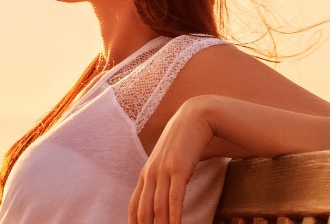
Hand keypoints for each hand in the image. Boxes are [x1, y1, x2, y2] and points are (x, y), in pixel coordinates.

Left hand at [129, 96, 216, 223]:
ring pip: (158, 208)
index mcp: (146, 174)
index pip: (134, 206)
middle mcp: (151, 174)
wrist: (196, 117)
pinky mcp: (179, 169)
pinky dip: (174, 216)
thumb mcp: (170, 161)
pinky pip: (174, 199)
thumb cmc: (185, 142)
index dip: (134, 223)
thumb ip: (165, 178)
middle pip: (143, 211)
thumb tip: (167, 196)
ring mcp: (163, 171)